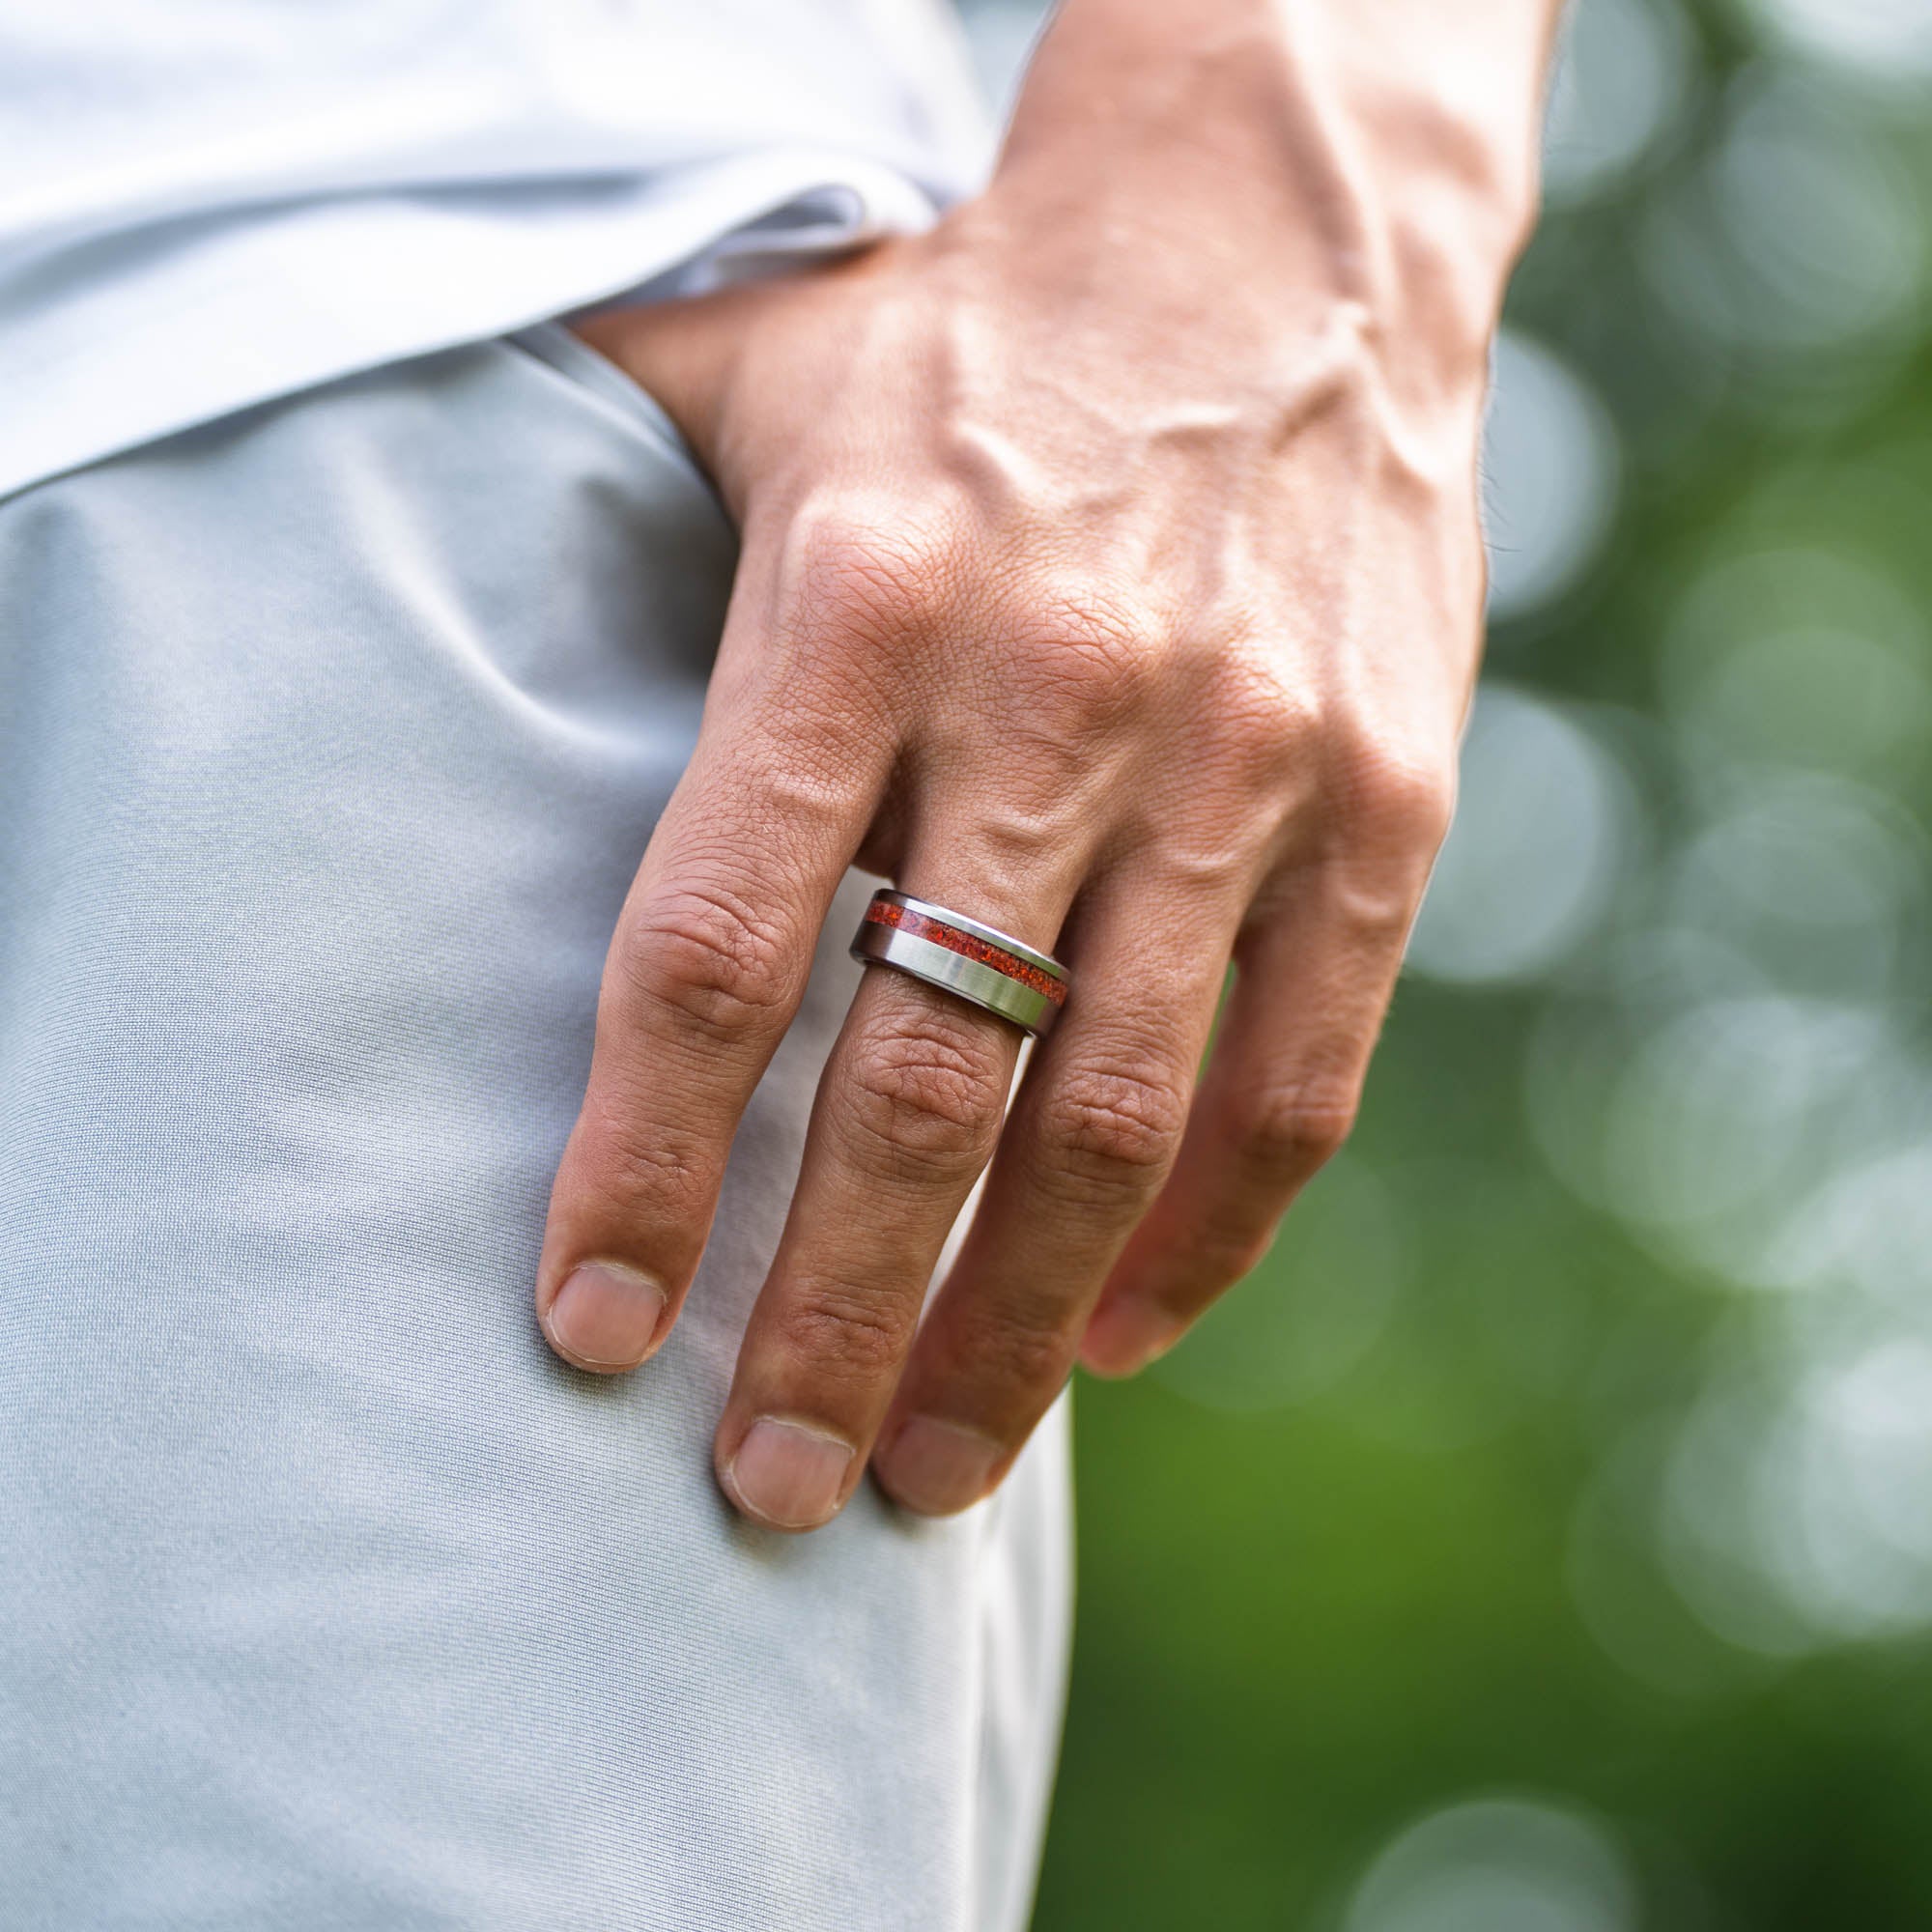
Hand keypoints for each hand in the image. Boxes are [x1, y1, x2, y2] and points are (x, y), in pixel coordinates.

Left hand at [536, 0, 1550, 1528]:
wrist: (1277, 244)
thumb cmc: (985, 337)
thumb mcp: (771, 372)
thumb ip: (609, 488)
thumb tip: (412, 539)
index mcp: (865, 602)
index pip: (722, 944)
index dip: (642, 1162)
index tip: (590, 1327)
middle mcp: (1060, 698)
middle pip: (921, 1084)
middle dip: (826, 1313)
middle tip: (766, 1480)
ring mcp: (1245, 764)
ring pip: (1116, 1124)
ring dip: (1011, 1332)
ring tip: (926, 1464)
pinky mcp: (1386, 807)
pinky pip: (1295, 1078)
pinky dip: (1203, 1238)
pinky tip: (1116, 1333)